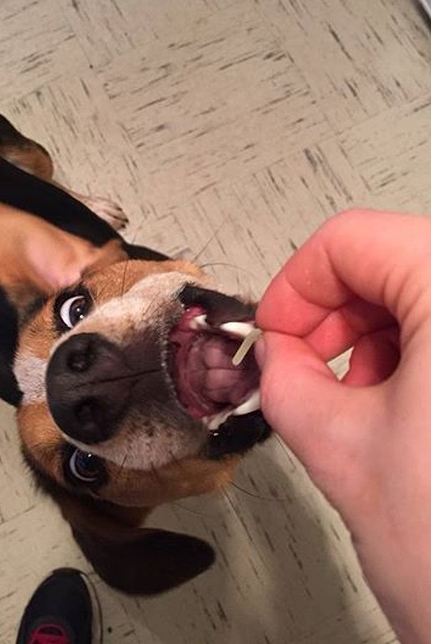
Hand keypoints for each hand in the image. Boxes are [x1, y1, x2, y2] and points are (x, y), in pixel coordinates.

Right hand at [256, 209, 430, 643]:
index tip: (275, 333)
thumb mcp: (340, 451)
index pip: (354, 240)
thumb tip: (275, 349)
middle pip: (392, 258)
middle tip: (305, 366)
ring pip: (424, 290)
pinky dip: (414, 354)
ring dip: (375, 334)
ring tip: (356, 398)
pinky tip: (401, 408)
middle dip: (335, 313)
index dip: (297, 284)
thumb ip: (284, 378)